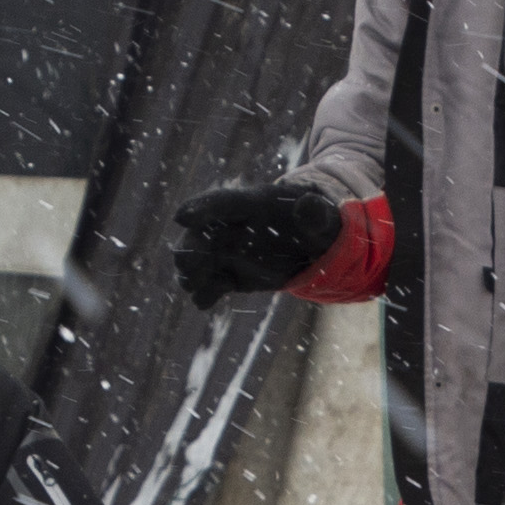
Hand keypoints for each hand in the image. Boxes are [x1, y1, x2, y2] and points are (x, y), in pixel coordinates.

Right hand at [174, 180, 344, 304]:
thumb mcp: (323, 217)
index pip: (221, 202)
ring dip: (190, 273)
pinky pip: (210, 286)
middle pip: (200, 233)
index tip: (180, 217)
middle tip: (185, 264)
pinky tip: (204, 301)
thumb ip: (316, 214)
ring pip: (198, 261)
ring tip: (192, 286)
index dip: (200, 208)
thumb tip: (309, 207)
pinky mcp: (231, 275)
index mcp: (252, 204)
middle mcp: (232, 227)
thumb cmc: (317, 222)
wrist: (314, 245)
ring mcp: (228, 252)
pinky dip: (204, 295)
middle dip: (190, 247)